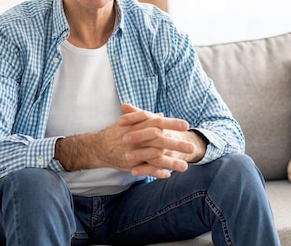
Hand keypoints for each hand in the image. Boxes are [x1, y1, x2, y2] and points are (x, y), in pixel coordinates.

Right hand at [54, 104, 206, 178]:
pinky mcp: (130, 164)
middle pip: (159, 139)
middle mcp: (135, 138)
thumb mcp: (129, 122)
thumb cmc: (116, 132)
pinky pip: (146, 169)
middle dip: (176, 143)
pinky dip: (157, 172)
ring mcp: (133, 152)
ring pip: (154, 156)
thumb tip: (162, 115)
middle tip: (191, 147)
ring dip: (171, 162)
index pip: (156, 122)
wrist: (98, 147)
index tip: (186, 125)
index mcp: (136, 125)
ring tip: (185, 166)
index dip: (171, 123)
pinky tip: (168, 174)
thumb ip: (145, 118)